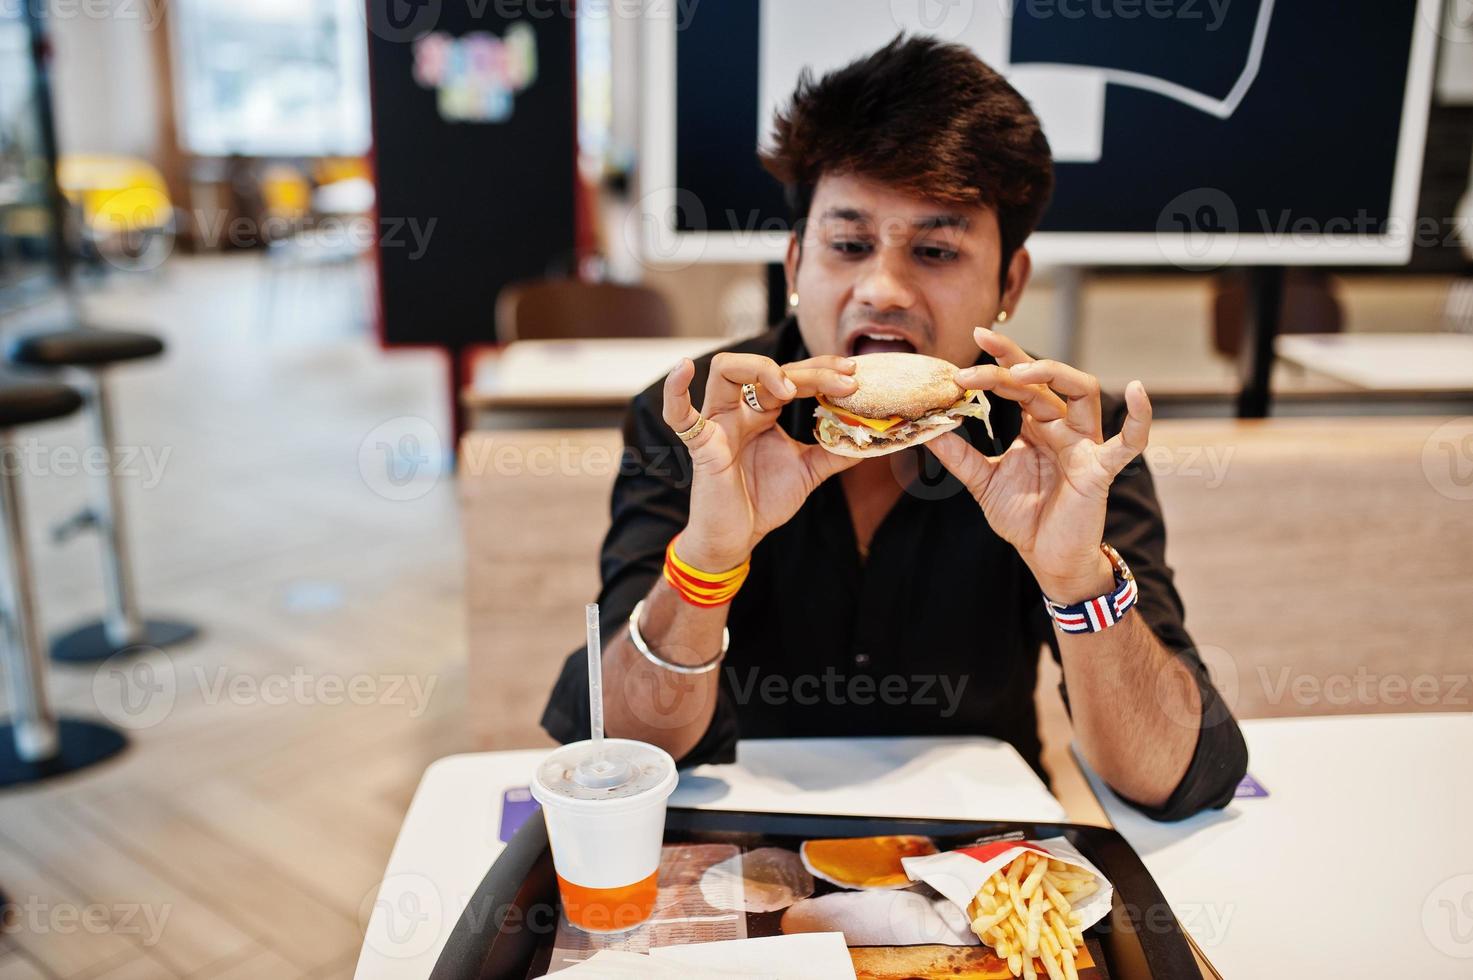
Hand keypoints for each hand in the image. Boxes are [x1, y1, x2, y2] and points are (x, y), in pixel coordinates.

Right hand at [662, 352, 861, 569]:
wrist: (738, 537)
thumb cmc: (764, 500)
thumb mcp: (809, 471)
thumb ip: (835, 452)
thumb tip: (871, 438)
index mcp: (763, 411)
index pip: (792, 375)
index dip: (822, 369)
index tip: (853, 374)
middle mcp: (740, 409)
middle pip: (769, 370)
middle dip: (810, 372)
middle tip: (844, 382)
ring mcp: (718, 423)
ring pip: (724, 370)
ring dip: (759, 369)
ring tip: (789, 388)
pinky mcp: (702, 446)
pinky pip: (680, 415)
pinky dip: (675, 390)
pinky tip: (684, 368)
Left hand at [928, 327, 1151, 603]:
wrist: (1046, 558)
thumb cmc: (1024, 517)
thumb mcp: (982, 481)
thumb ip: (958, 454)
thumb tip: (925, 428)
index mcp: (1036, 425)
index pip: (1019, 381)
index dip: (999, 357)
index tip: (975, 334)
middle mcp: (1062, 426)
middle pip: (1042, 381)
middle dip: (1008, 365)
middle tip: (975, 355)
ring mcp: (1084, 444)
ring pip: (1084, 392)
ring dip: (1054, 375)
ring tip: (1018, 373)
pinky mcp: (1099, 469)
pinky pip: (1128, 442)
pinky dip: (1139, 418)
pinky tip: (1139, 391)